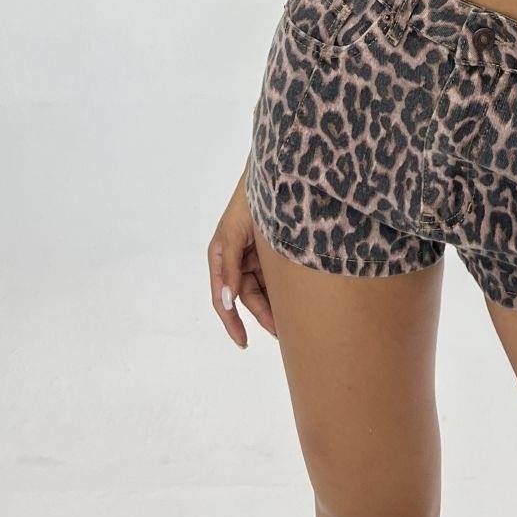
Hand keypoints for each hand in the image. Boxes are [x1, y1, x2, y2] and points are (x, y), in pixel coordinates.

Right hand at [208, 169, 277, 346]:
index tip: (243, 342)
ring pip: (263, 289)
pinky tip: (296, 301)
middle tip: (282, 334)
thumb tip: (227, 301)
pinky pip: (275, 277)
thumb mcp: (234, 233)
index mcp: (221, 256)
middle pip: (247, 297)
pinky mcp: (272, 251)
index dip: (231, 322)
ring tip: (293, 323)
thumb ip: (230, 267)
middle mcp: (236, 259)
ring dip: (275, 304)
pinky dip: (283, 289)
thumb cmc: (248, 201)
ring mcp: (255, 255)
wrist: (276, 174)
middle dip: (263, 315)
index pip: (223, 298)